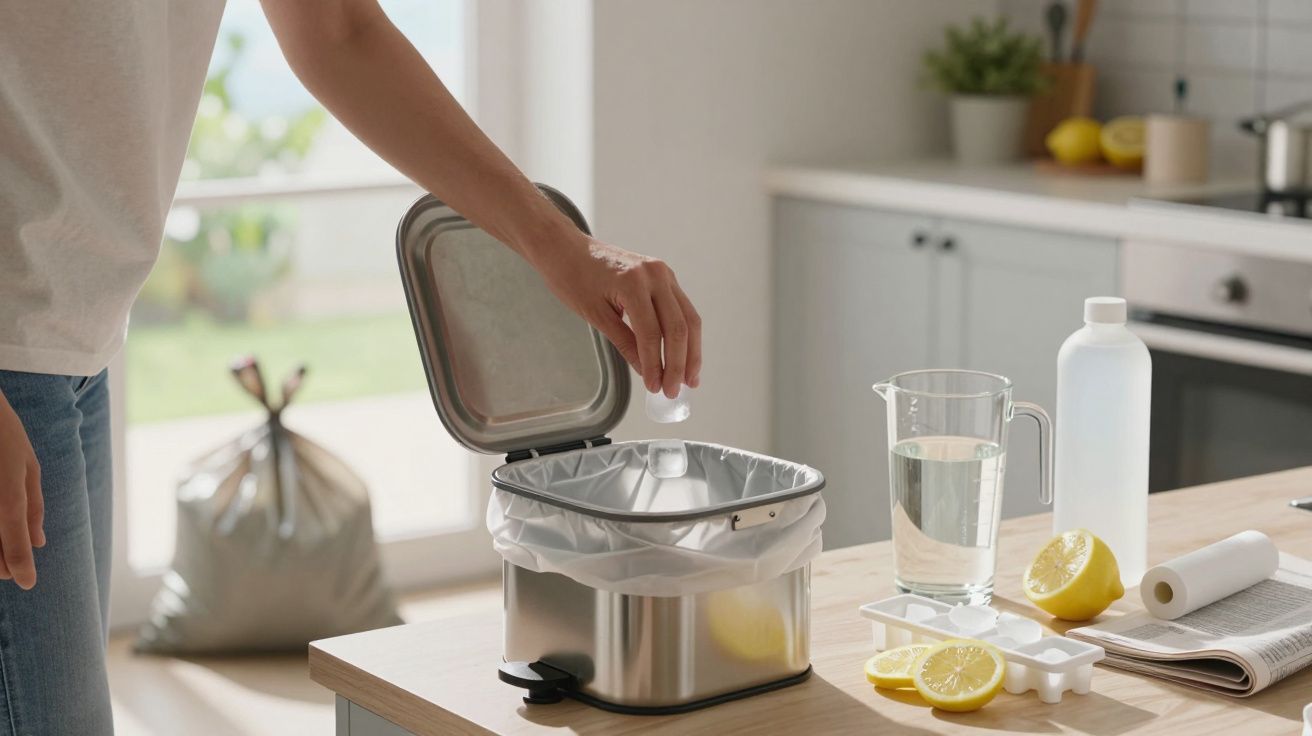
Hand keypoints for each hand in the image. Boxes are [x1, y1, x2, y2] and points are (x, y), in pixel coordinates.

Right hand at [0, 390, 42, 588]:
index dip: (20, 566)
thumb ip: (35, 506)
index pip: (13, 541)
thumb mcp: (28, 464)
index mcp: (8, 496)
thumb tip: (39, 543)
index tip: (27, 583)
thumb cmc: (3, 433)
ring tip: (2, 556)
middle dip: (1, 564)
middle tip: (10, 568)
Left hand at [536, 235, 701, 397]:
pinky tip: (683, 355)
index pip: (652, 333)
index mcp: (634, 283)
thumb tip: (646, 371)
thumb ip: (625, 343)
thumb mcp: (596, 315)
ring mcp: (664, 273)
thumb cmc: (573, 277)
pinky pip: (682, 308)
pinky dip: (684, 334)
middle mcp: (656, 275)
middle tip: (674, 390)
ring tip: (689, 378)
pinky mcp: (665, 276)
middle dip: (679, 363)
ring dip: (691, 351)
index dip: (656, 365)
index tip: (655, 388)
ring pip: (688, 318)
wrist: (566, 248)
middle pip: (679, 327)